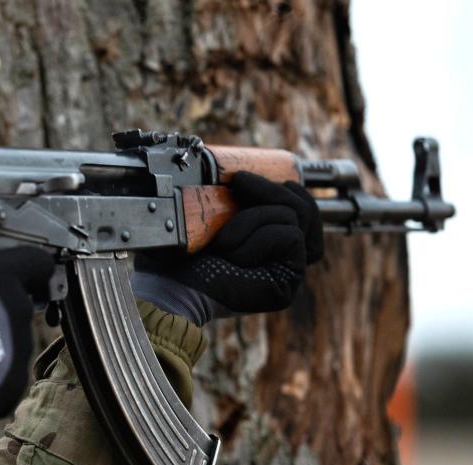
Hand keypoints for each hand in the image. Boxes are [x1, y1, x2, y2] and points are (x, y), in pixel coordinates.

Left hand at [133, 171, 323, 324]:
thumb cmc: (176, 254)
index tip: (243, 178)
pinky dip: (259, 237)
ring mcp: (287, 270)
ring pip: (294, 217)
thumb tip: (242, 170)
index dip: (284, 188)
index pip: (300, 206)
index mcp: (266, 239)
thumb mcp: (203, 214)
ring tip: (223, 239)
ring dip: (252, 219)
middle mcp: (282, 256)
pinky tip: (233, 254)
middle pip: (304, 207)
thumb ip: (229, 195)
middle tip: (238, 184)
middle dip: (269, 189)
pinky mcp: (287, 283)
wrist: (169, 285)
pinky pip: (291, 237)